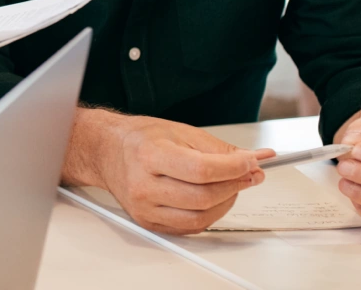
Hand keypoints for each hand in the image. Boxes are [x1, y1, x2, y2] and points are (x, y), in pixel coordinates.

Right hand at [78, 111, 271, 234]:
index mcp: (149, 155)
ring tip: (231, 187)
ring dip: (226, 203)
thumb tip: (254, 160)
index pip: (201, 170)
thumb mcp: (180, 131)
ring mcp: (144, 208)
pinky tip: (213, 200)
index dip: (233, 169)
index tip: (250, 164)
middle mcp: (143, 185)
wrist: (107, 152)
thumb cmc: (141, 139)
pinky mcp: (148, 222)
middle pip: (203, 197)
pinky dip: (210, 215)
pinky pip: (190, 228)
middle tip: (248, 175)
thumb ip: (219, 149)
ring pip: (200, 218)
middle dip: (235, 186)